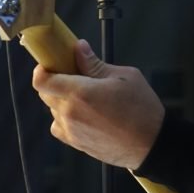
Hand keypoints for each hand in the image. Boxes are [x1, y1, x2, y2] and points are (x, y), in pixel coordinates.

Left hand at [32, 39, 164, 168]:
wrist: (152, 144)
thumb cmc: (142, 109)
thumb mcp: (123, 77)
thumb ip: (95, 64)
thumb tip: (79, 48)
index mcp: (79, 93)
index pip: (41, 81)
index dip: (42, 70)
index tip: (50, 64)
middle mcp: (70, 113)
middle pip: (46, 93)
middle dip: (56, 82)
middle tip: (74, 76)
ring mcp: (72, 131)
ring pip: (53, 110)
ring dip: (62, 100)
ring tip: (86, 97)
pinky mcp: (77, 143)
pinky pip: (60, 126)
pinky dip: (65, 118)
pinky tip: (84, 114)